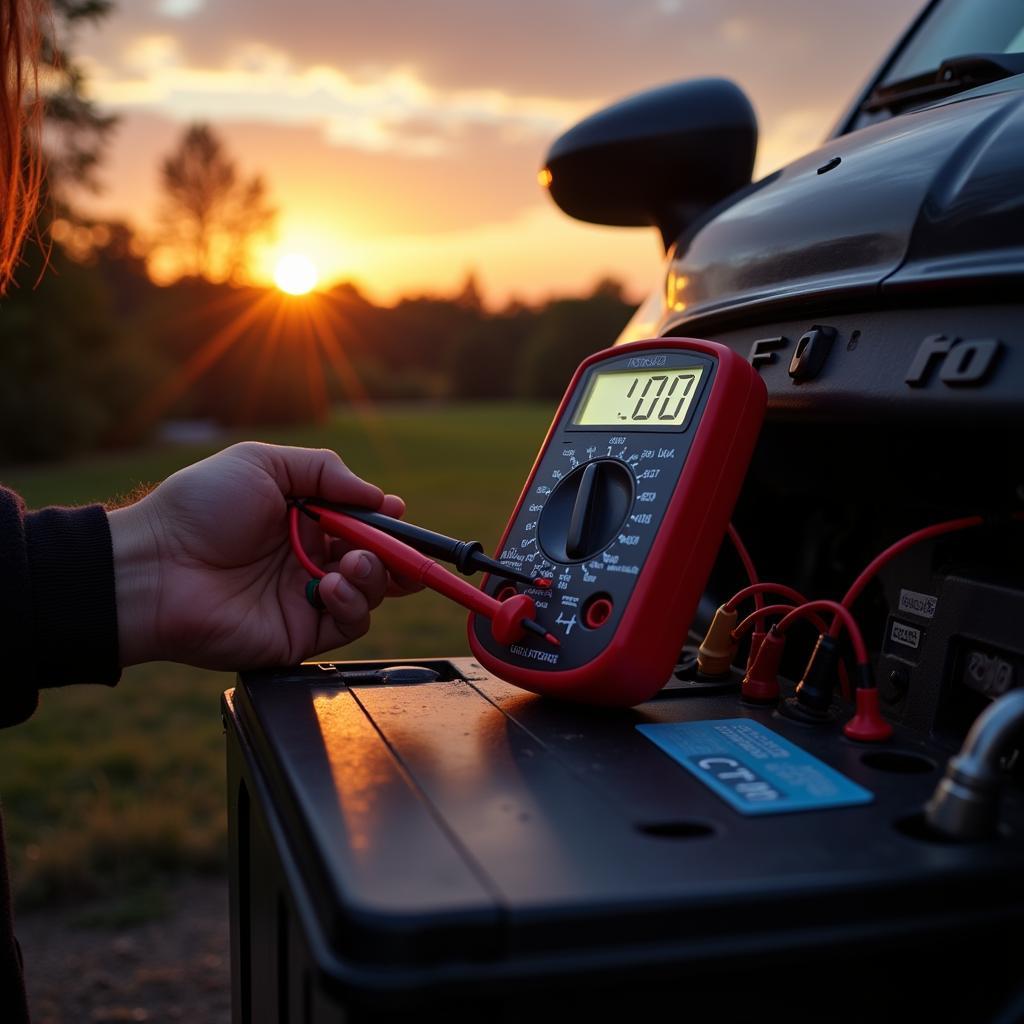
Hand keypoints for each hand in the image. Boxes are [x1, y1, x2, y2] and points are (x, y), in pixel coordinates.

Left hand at [108, 442, 417, 668]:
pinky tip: (328, 587)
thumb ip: (325, 470)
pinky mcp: (300, 634)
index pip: (362, 522)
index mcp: (303, 518)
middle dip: (397, 554)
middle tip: (400, 551)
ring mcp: (306, 598)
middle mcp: (309, 558)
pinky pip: (349, 624)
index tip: (398, 513)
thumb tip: (379, 496)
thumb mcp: (262, 463)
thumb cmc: (199, 507)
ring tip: (350, 564)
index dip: (387, 521)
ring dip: (374, 576)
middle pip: (376, 560)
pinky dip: (352, 604)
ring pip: (370, 592)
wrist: (156, 566)